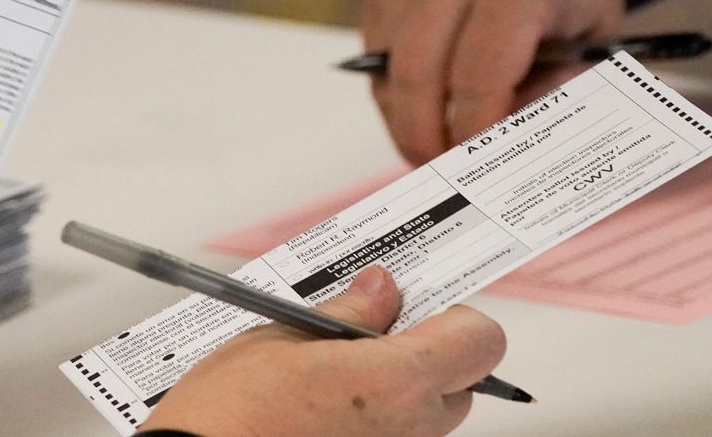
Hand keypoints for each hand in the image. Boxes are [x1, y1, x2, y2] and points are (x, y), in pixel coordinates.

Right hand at [139, 266, 504, 436]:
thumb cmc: (231, 413)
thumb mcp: (284, 336)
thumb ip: (348, 311)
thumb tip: (381, 289)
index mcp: (396, 382)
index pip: (480, 341)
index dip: (456, 315)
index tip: (422, 301)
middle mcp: (409, 428)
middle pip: (460, 380)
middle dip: (426, 349)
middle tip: (372, 331)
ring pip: (429, 412)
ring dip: (400, 386)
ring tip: (338, 369)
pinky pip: (395, 435)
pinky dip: (375, 417)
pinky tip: (328, 405)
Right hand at [362, 0, 633, 163]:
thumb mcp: (588, 47)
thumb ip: (545, 100)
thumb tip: (494, 160)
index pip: (476, 83)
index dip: (473, 139)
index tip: (479, 175)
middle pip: (417, 80)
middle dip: (425, 140)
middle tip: (443, 175)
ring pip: (388, 74)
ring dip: (405, 121)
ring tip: (432, 149)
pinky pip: (377, 57)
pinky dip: (395, 93)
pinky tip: (424, 108)